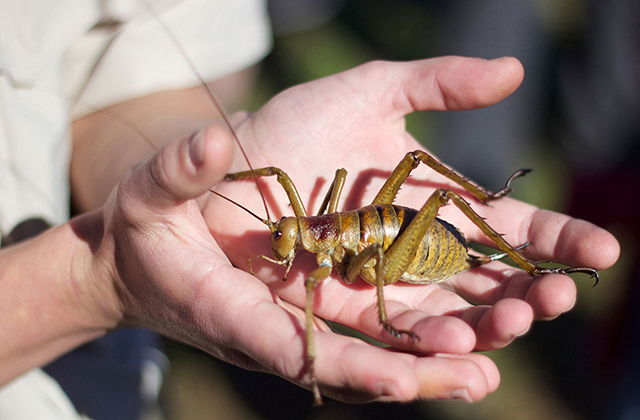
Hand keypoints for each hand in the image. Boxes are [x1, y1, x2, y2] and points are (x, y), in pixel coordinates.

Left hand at [196, 56, 618, 391]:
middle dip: (523, 296)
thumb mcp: (363, 91)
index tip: (600, 250)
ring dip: (477, 333)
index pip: (502, 230)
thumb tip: (515, 72)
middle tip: (555, 297)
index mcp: (425, 208)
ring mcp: (366, 292)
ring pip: (435, 326)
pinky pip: (371, 347)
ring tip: (508, 327)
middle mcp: (405, 257)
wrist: (205, 176)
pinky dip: (407, 365)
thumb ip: (434, 84)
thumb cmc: (283, 131)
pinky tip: (449, 371)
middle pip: (478, 287)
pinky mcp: (322, 320)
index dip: (552, 241)